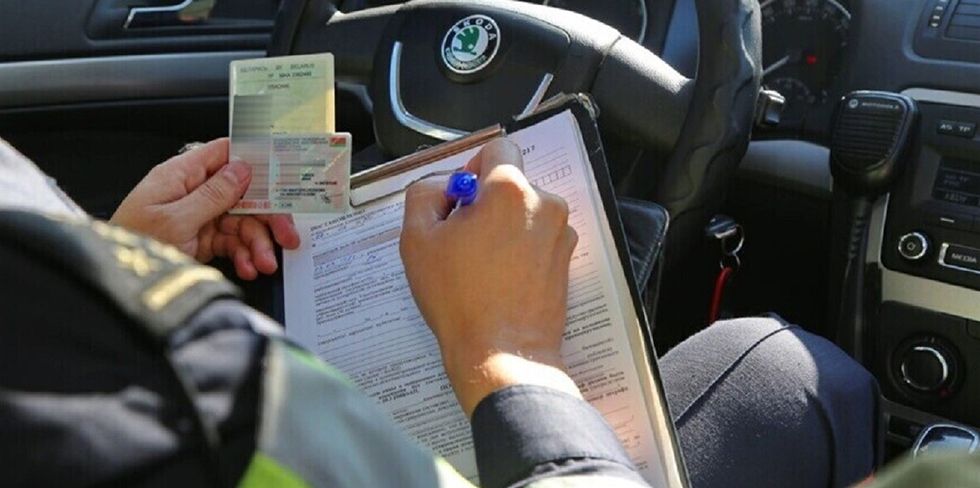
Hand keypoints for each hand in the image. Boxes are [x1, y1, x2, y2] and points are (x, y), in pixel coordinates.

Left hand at [110, 138, 299, 279]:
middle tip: (287, 235)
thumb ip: (213, 194)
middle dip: (267, 217)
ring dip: (257, 243)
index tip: (282, 173)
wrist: (120, 286)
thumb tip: (242, 169)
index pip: (223, 154)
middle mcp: (191, 193)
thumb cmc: (134, 245)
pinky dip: (243, 256)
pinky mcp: (200, 240)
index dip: (254, 160)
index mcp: (180, 176)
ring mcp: (197, 217)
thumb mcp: (176, 220)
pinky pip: (231, 242)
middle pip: (242, 195)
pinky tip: (247, 267)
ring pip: (241, 223)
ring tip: (264, 263)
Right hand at [400, 139, 579, 415]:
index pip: (497, 147)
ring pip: (525, 212)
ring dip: (505, 227)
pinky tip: (502, 280)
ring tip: (483, 266)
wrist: (503, 353)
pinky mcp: (568, 261)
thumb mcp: (417, 239)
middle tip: (464, 240)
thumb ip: (424, 194)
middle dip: (487, 202)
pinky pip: (540, 238)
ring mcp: (562, 234)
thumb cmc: (458, 298)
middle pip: (511, 183)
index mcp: (510, 189)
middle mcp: (545, 204)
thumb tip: (443, 186)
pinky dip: (522, 249)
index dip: (472, 168)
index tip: (461, 200)